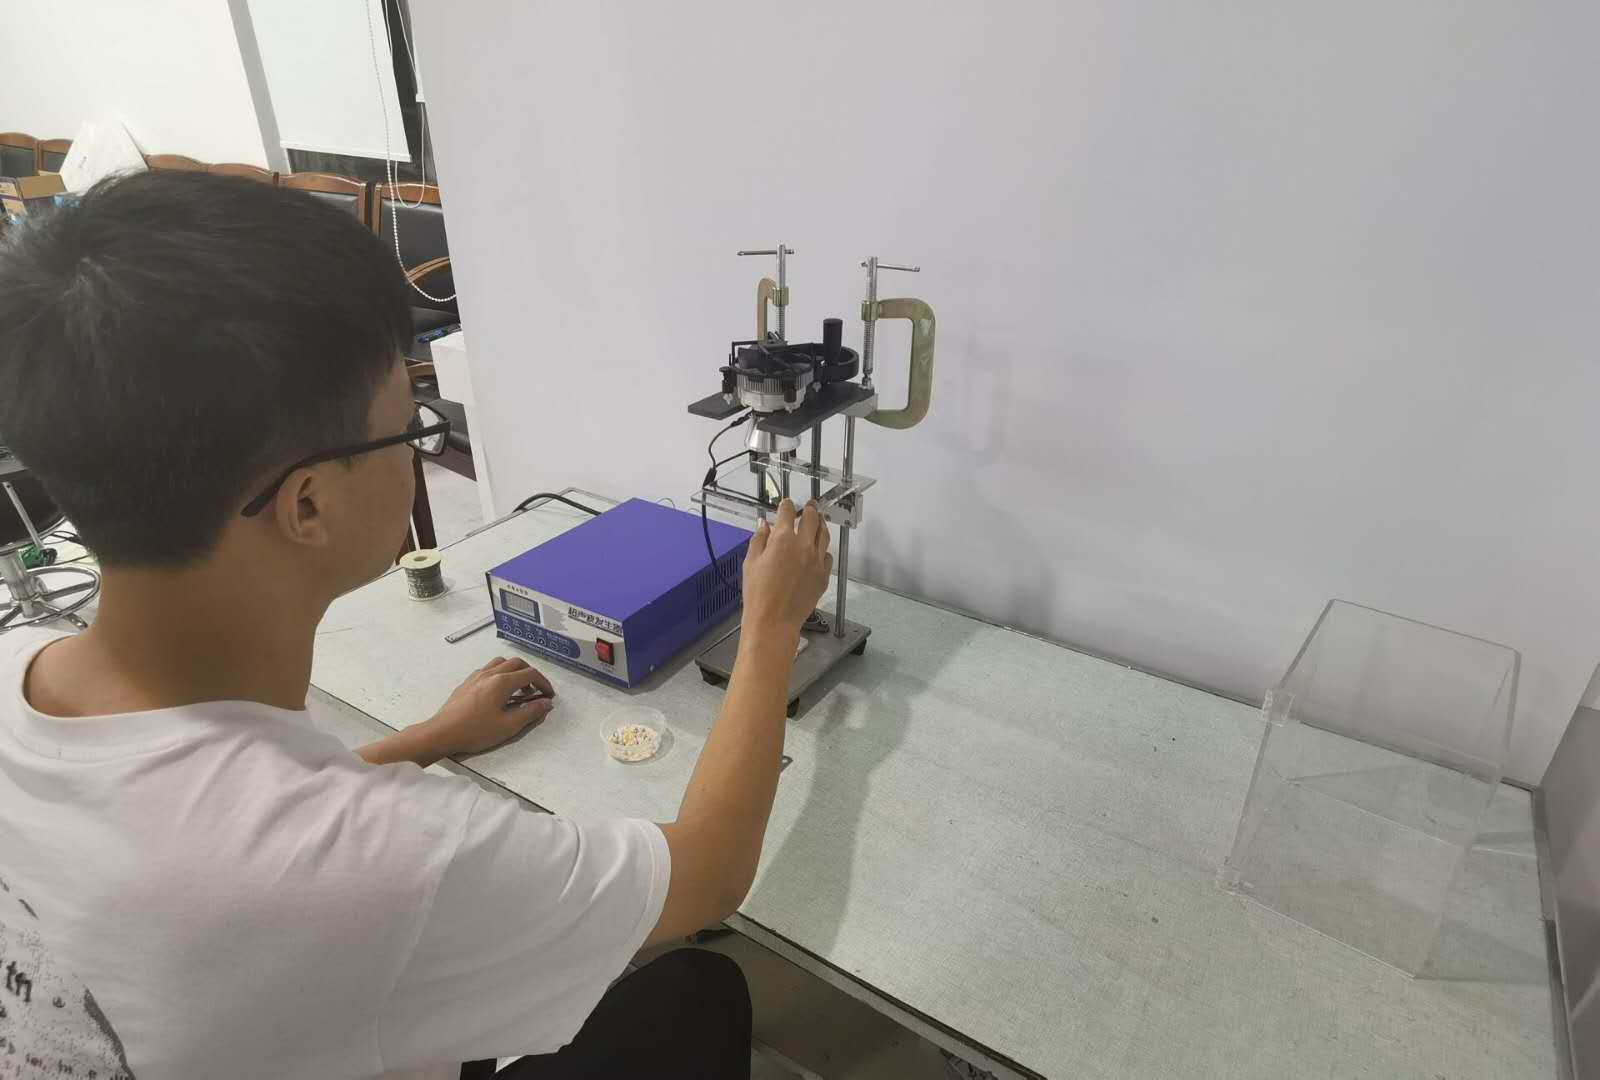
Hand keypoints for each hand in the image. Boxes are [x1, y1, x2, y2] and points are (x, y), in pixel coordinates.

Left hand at [423, 656, 554, 756]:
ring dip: (514, 671)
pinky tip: (497, 691)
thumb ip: (530, 713)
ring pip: (500, 662)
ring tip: (517, 688)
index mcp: (502, 682)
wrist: (442, 732)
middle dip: (530, 674)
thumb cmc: (476, 731)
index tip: (549, 695)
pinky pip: (488, 669)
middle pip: (517, 663)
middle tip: (535, 690)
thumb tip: (545, 703)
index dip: (544, 683)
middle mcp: (490, 673)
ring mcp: (476, 676)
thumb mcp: (508, 726)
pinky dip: (499, 674)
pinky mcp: (467, 682)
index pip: (530, 674)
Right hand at [741, 499, 832, 636]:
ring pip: (824, 535)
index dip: (787, 505)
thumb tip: (764, 524)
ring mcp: (817, 561)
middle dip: (810, 509)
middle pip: (812, 519)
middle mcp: (804, 546)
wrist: (774, 621)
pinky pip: (827, 556)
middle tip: (810, 505)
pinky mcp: (823, 576)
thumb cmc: (758, 594)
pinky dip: (823, 549)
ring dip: (821, 525)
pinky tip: (819, 550)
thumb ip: (759, 540)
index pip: (788, 513)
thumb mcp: (751, 563)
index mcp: (783, 540)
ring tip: (819, 521)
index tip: (786, 503)